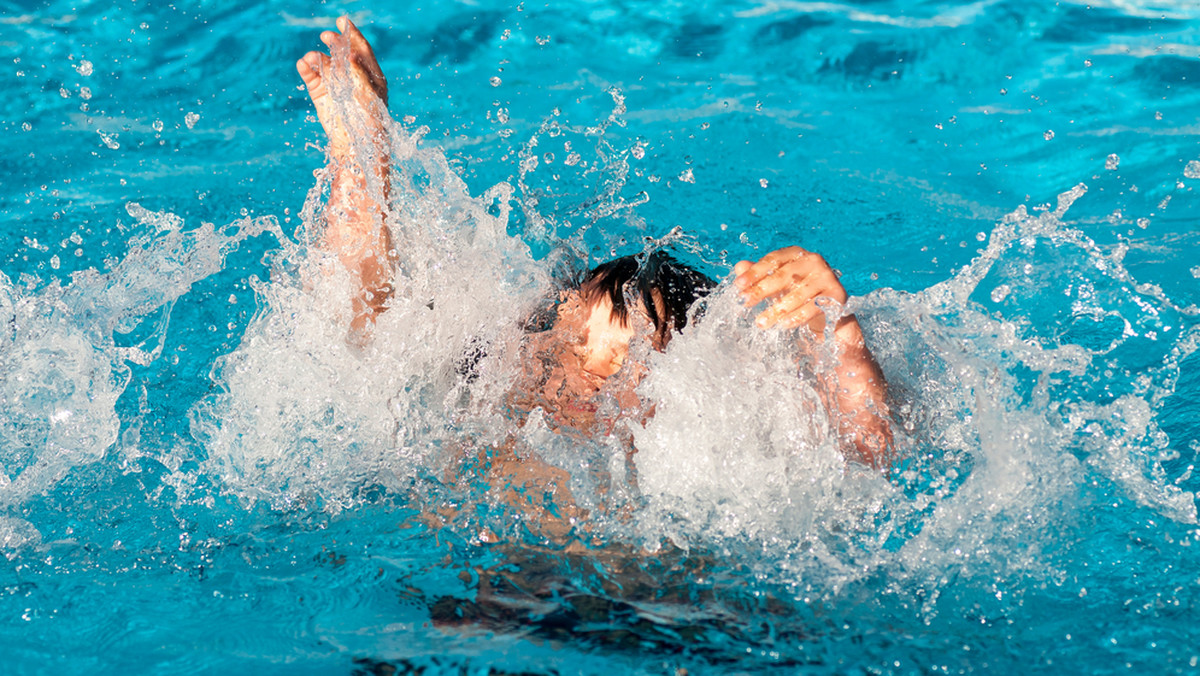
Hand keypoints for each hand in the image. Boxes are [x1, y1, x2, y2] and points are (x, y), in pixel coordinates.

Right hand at [296, 16, 388, 156]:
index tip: (342, 20)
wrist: (356, 147)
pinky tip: (303, 63)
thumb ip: (359, 73)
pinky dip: (306, 68)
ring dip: (318, 56)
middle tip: (327, 35)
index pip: (361, 49)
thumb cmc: (369, 123)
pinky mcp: (321, 94)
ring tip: (312, 56)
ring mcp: (336, 85)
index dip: (352, 34)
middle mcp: (353, 78)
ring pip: (325, 63)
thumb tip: (352, 52)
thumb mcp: (368, 95)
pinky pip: (311, 76)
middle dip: (335, 42)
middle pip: (342, 53)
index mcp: (371, 77)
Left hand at [733, 246, 846, 332]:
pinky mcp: (837, 295)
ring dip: (777, 310)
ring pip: (798, 294)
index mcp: (796, 254)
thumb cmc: (797, 294)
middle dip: (762, 290)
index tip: (738, 286)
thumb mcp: (776, 285)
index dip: (754, 272)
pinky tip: (782, 325)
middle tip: (745, 303)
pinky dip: (797, 317)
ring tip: (761, 322)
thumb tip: (739, 266)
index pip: (773, 259)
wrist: (829, 313)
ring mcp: (827, 277)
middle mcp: (813, 261)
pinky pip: (813, 307)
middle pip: (784, 275)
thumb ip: (759, 275)